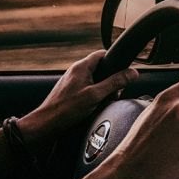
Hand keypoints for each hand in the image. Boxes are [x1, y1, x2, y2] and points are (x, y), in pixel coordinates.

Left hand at [17, 50, 138, 145]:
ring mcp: (72, 81)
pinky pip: (88, 87)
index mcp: (81, 67)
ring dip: (103, 89)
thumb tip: (132, 73)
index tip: (123, 72)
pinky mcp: (70, 91)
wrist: (46, 123)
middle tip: (114, 92)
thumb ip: (115, 82)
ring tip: (104, 101)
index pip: (102, 54)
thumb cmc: (66, 110)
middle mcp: (76, 71)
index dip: (115, 61)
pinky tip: (95, 106)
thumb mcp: (96, 95)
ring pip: (95, 79)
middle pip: (101, 67)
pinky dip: (95, 95)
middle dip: (111, 79)